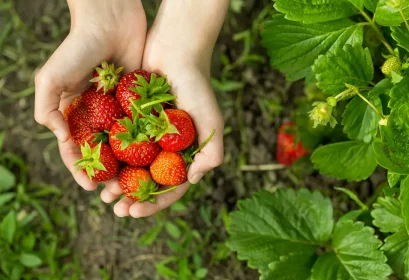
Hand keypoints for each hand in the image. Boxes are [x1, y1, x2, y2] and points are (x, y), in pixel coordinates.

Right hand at [34, 0, 146, 190]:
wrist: (111, 20)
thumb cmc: (77, 48)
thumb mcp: (51, 78)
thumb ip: (48, 109)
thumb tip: (62, 139)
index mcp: (74, 114)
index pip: (76, 150)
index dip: (81, 170)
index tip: (91, 186)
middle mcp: (97, 116)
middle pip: (102, 153)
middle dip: (107, 174)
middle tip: (116, 193)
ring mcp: (119, 111)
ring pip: (125, 146)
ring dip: (128, 166)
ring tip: (134, 184)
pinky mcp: (139, 103)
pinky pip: (143, 128)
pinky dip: (146, 145)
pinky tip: (153, 162)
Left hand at [100, 0, 227, 217]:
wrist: (175, 50)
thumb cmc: (197, 86)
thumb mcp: (211, 121)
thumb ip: (211, 153)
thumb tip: (192, 181)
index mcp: (186, 152)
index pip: (171, 187)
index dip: (154, 204)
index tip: (134, 212)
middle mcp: (167, 147)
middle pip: (148, 181)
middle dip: (132, 199)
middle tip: (115, 210)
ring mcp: (148, 135)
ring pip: (130, 167)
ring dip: (117, 183)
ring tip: (102, 195)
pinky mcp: (131, 121)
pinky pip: (118, 143)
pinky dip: (108, 158)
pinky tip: (95, 168)